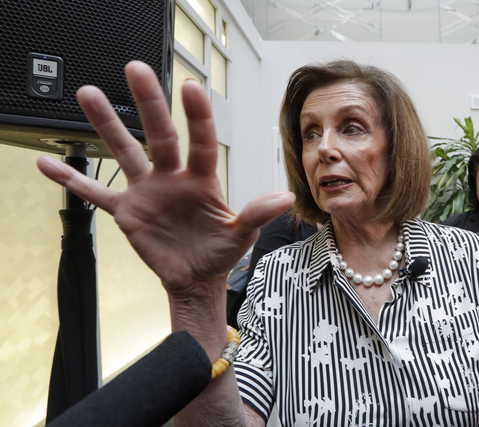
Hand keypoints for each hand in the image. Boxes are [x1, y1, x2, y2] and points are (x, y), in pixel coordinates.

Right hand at [37, 61, 292, 296]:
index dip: (197, 116)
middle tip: (136, 69)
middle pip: (159, 135)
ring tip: (88, 93)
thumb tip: (284, 197)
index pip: (201, 142)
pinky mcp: (127, 211)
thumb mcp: (241, 236)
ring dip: (106, 125)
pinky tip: (47, 163)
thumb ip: (256, 215)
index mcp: (202, 180)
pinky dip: (72, 179)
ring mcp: (147, 191)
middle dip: (149, 103)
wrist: (195, 277)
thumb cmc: (220, 253)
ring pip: (124, 152)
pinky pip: (95, 192)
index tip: (192, 86)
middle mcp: (172, 178)